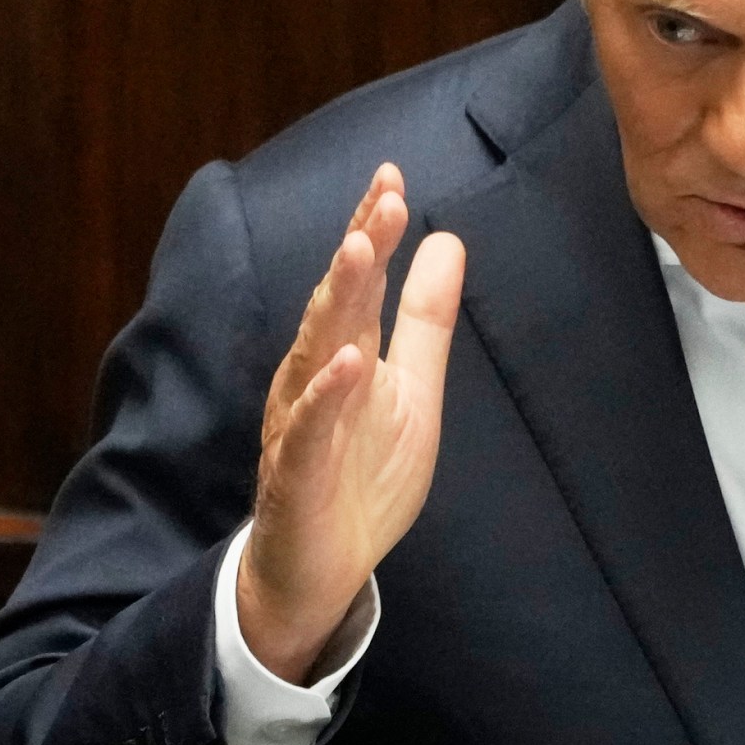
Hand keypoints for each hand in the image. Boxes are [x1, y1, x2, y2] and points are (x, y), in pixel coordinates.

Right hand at [238, 164, 464, 681]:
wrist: (321, 569)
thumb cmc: (361, 475)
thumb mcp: (413, 391)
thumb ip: (425, 320)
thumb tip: (448, 241)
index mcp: (345, 352)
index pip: (359, 281)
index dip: (374, 229)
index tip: (393, 175)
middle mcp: (314, 377)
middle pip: (336, 302)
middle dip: (359, 248)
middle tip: (385, 196)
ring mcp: (301, 424)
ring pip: (315, 351)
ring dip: (337, 299)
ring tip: (360, 249)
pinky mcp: (296, 475)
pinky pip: (309, 431)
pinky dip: (326, 395)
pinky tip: (347, 362)